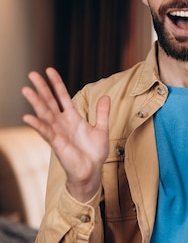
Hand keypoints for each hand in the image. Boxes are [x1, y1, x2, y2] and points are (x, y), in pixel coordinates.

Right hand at [21, 68, 109, 201]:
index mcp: (72, 118)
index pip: (62, 96)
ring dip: (36, 102)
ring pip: (44, 114)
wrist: (92, 171)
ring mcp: (58, 132)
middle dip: (42, 88)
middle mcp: (62, 123)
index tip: (49, 70)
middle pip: (50, 101)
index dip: (56, 83)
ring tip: (26, 89)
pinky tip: (28, 117)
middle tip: (32, 74)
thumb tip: (106, 96)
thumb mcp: (102, 129)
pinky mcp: (57, 143)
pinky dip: (37, 125)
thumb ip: (102, 113)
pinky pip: (45, 132)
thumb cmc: (94, 153)